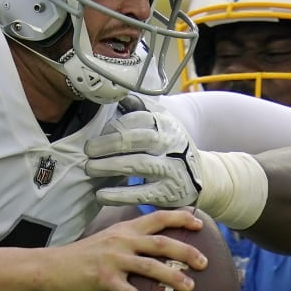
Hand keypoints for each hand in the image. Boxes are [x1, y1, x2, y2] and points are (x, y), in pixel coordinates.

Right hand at [38, 206, 204, 290]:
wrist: (50, 268)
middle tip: (205, 263)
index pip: (157, 218)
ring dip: (172, 276)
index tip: (199, 224)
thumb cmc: (81, 259)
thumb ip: (128, 242)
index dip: (180, 218)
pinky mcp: (103, 279)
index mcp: (124, 230)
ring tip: (190, 287)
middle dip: (186, 251)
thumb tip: (151, 250)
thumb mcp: (107, 242)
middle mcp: (121, 241)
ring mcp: (112, 259)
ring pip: (150, 266)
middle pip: (161, 242)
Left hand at [83, 108, 206, 208]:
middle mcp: (171, 144)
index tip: (98, 133)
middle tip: (88, 150)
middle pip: (136, 140)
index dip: (115, 125)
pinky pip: (140, 194)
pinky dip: (119, 195)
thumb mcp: (163, 124)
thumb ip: (141, 110)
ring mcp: (171, 169)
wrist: (202, 177)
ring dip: (110, 166)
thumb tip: (118, 96)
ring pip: (137, 165)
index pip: (138, 119)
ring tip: (90, 168)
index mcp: (167, 124)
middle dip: (108, 144)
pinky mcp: (167, 193)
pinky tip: (101, 194)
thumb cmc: (172, 147)